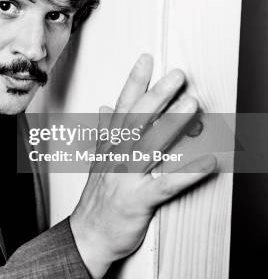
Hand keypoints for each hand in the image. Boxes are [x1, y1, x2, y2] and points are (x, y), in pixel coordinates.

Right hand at [69, 54, 215, 277]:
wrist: (87, 235)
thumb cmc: (96, 200)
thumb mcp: (97, 161)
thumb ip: (104, 133)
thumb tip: (105, 108)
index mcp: (109, 146)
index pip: (122, 107)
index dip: (135, 82)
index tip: (146, 60)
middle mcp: (116, 156)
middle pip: (136, 120)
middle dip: (157, 95)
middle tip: (176, 75)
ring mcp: (126, 177)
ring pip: (149, 145)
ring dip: (171, 124)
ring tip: (191, 105)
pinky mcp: (139, 199)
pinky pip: (166, 184)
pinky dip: (187, 173)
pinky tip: (207, 162)